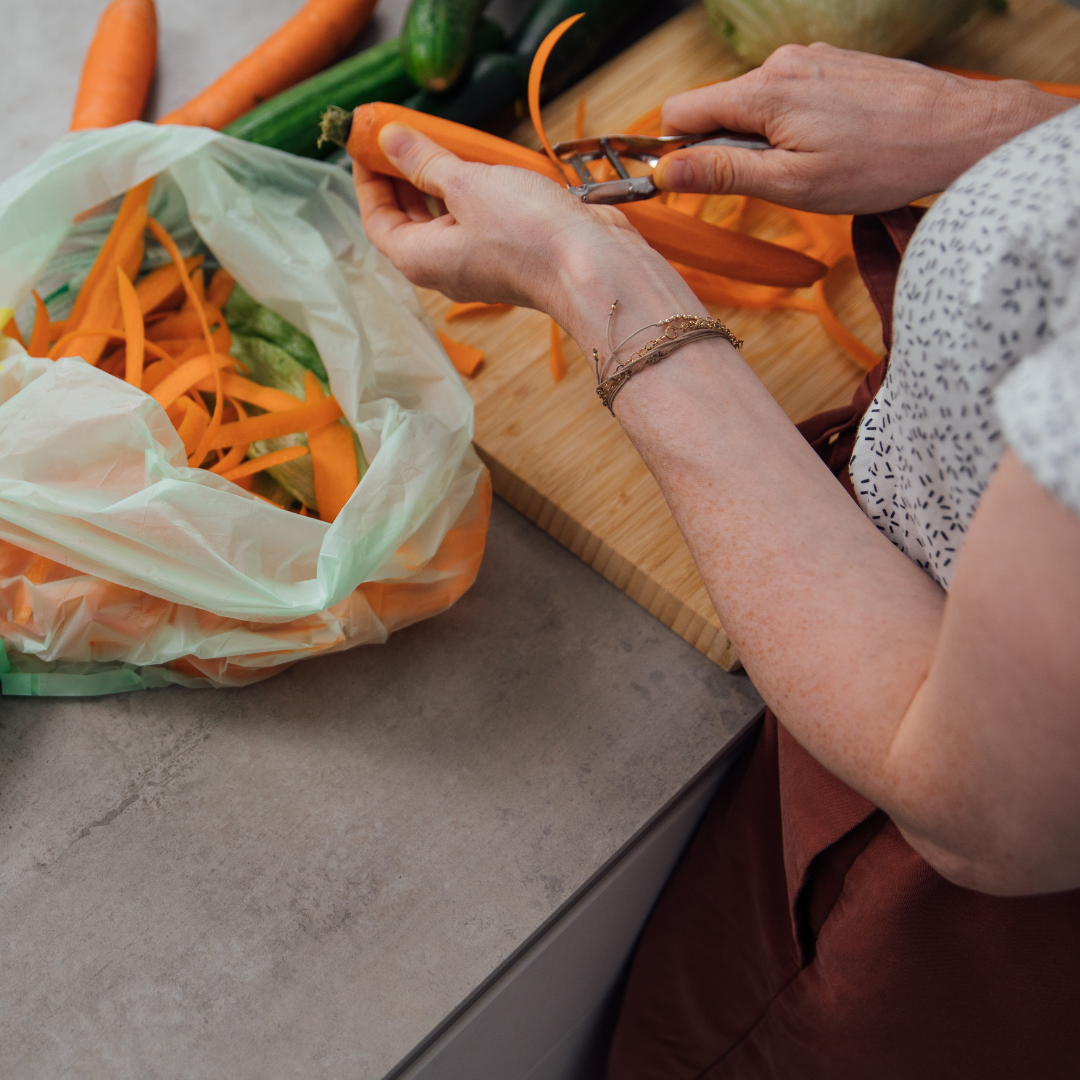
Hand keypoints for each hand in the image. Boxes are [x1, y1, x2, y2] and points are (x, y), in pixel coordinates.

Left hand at [352, 123, 659, 326]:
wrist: (592, 267)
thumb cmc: (527, 234)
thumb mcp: (467, 184)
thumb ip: (426, 161)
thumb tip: (390, 139)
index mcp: (421, 259)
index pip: (377, 220)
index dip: (368, 181)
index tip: (368, 144)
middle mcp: (445, 267)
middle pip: (408, 221)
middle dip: (401, 178)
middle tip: (401, 135)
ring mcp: (478, 264)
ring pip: (445, 220)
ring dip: (438, 181)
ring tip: (441, 141)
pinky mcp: (509, 255)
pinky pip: (477, 222)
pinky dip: (471, 192)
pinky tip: (480, 164)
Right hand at [654, 44, 1073, 213]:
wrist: (958, 131)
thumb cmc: (880, 164)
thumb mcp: (792, 184)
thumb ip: (723, 174)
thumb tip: (665, 171)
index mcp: (763, 92)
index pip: (681, 112)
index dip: (679, 151)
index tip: (697, 182)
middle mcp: (783, 63)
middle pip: (719, 109)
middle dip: (731, 149)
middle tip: (778, 181)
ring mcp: (812, 59)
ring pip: (757, 105)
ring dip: (769, 139)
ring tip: (817, 164)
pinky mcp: (835, 63)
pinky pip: (791, 96)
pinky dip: (797, 125)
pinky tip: (836, 145)